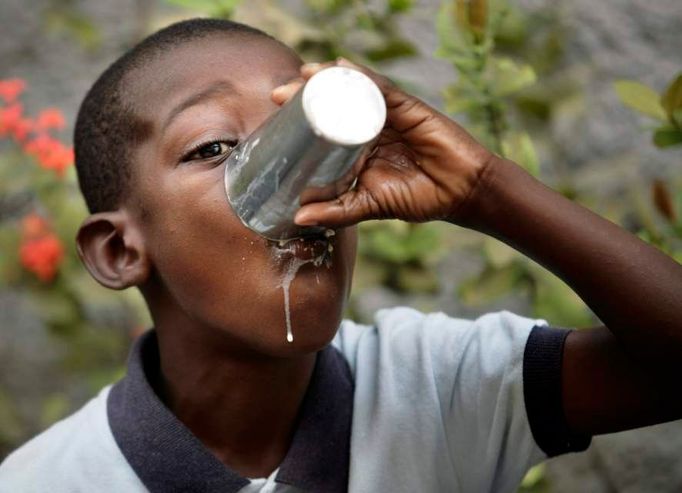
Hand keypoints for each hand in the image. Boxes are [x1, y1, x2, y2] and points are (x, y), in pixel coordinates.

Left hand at [271, 58, 495, 227]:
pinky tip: (341, 67)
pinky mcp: (408, 107)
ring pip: (352, 90)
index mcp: (358, 148)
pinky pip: (381, 87)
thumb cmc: (418, 198)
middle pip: (333, 104)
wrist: (460, 192)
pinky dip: (361, 76)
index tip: (274, 117)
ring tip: (303, 75)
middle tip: (279, 95)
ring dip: (327, 79)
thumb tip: (299, 218)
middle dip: (305, 95)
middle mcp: (369, 127)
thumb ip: (337, 212)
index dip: (299, 119)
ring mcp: (387, 115)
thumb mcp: (369, 205)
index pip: (324, 127)